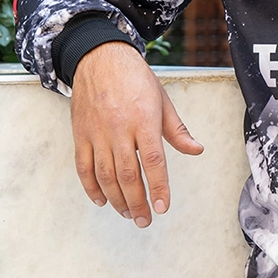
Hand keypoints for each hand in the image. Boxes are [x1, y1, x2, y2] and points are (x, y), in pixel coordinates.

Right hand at [70, 40, 203, 226]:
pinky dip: (91, 187)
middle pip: (128, 175)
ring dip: (117, 199)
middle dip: (137, 202)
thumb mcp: (163, 100)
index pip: (153, 161)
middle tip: (145, 219)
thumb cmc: (135, 78)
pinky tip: (102, 200)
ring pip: (105, 175)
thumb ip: (177, 130)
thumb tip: (197, 150)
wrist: (99, 58)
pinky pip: (83, 167)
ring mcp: (97, 133)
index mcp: (144, 120)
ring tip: (128, 213)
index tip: (163, 207)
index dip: (158, 187)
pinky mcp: (80, 134)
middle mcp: (119, 129)